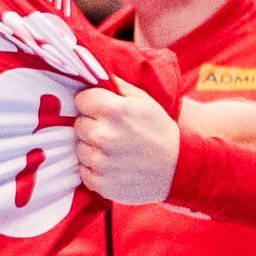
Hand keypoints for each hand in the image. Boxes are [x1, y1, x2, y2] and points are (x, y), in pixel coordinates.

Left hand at [75, 81, 179, 203]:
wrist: (177, 168)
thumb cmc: (160, 130)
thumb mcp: (145, 101)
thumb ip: (119, 86)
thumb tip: (96, 74)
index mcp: (113, 110)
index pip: (81, 100)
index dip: (91, 103)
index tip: (102, 108)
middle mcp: (102, 135)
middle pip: (78, 124)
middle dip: (91, 124)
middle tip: (112, 129)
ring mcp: (99, 161)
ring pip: (79, 148)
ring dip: (91, 147)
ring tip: (114, 147)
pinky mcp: (97, 181)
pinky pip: (83, 169)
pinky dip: (94, 167)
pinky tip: (112, 163)